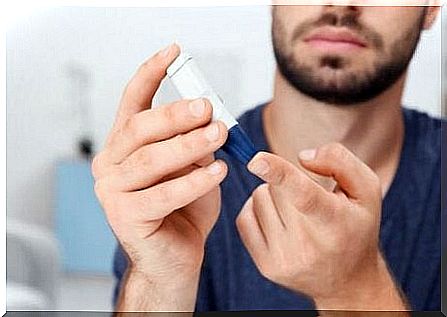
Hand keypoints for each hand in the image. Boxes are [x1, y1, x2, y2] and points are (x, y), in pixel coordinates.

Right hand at [92, 44, 227, 288]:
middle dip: (177, 114)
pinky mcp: (125, 217)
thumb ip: (196, 145)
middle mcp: (110, 163)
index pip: (132, 101)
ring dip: (189, 144)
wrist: (175, 258)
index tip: (174, 52)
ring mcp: (112, 191)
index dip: (151, 73)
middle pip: (140, 128)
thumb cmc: (185, 210)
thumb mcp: (194, 168)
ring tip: (219, 134)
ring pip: (151, 159)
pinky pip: (164, 194)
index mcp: (125, 146)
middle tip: (208, 107)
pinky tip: (219, 171)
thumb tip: (208, 118)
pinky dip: (195, 181)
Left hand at [237, 143, 405, 310]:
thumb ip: (339, 161)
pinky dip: (258, 210)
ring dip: (273, 196)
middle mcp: (308, 245)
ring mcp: (284, 259)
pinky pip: (244, 218)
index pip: (304, 195)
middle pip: (276, 188)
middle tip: (309, 199)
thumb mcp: (366, 189)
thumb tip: (300, 157)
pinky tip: (280, 220)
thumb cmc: (356, 226)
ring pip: (258, 198)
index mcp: (335, 221)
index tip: (255, 160)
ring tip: (297, 212)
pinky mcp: (266, 266)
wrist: (348, 281)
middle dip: (287, 182)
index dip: (278, 173)